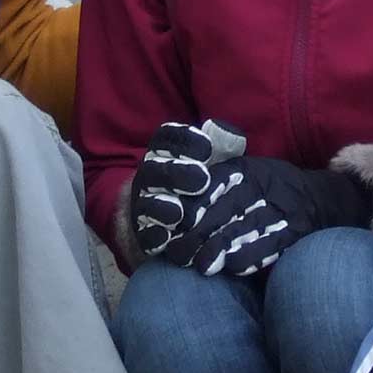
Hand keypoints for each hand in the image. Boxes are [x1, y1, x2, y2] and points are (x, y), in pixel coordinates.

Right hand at [127, 119, 246, 261]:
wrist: (178, 221)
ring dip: (161, 207)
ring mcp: (144, 205)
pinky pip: (144, 234)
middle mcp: (151, 176)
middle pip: (155, 169)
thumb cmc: (203, 183)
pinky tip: (165, 239)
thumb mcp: (215, 161)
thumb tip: (229, 133)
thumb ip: (223, 145)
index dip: (185, 139)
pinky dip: (153, 236)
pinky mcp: (144, 233)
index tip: (207, 148)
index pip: (168, 138)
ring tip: (179, 212)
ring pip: (147, 203)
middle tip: (203, 179)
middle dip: (177, 173)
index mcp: (165, 152)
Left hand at [175, 156, 372, 277]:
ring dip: (219, 251)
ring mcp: (283, 210)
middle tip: (178, 252)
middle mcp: (265, 186)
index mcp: (248, 170)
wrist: (322, 199)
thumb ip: (216, 180)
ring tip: (199, 266)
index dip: (193, 205)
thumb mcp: (247, 173)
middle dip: (199, 232)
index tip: (173, 223)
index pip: (215, 183)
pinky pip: (269, 246)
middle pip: (226, 209)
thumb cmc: (271, 189)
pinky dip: (248, 258)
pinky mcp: (296, 232)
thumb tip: (175, 198)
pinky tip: (230, 268)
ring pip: (245, 230)